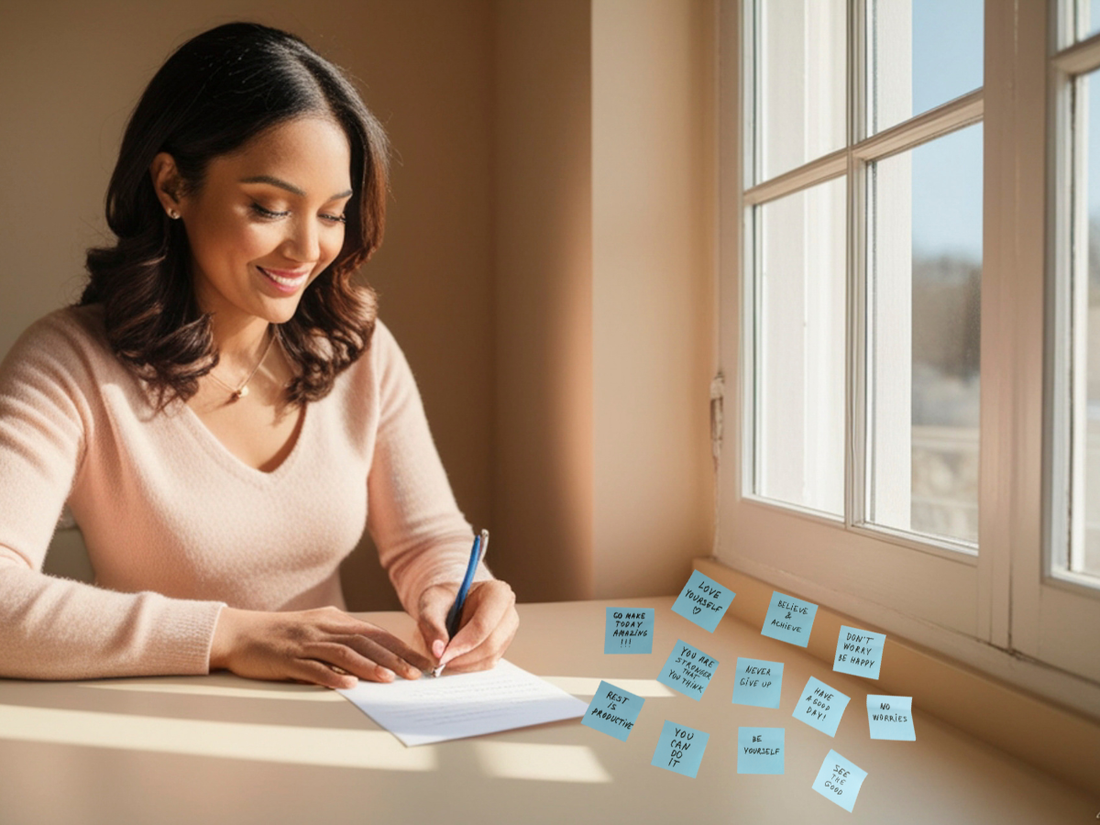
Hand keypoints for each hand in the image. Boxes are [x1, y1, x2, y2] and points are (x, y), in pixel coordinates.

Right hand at [210, 606, 432, 689]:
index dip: (401, 647)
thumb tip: (375, 657)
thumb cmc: (280, 636)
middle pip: (365, 641)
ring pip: (343, 653)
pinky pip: (313, 668)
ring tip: (390, 679)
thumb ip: (341, 640)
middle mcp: (323, 628)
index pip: (375, 633)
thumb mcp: (316, 631)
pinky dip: (332, 676)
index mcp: (333, 621)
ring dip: (369, 666)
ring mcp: (305, 642)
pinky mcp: (287, 658)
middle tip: (416, 674)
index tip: (422, 661)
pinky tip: (349, 685)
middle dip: (394, 658)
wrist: (238, 633)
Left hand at [416, 580, 518, 672]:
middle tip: (439, 661)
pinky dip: (467, 666)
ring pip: (489, 658)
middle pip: (489, 644)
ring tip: (443, 658)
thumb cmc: (444, 599)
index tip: (443, 655)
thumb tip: (438, 651)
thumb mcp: (432, 604)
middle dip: (462, 657)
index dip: (463, 643)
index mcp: (497, 592)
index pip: (484, 624)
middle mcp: (508, 613)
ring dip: (463, 664)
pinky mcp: (502, 648)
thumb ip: (433, 625)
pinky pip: (487, 664)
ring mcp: (508, 632)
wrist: (449, 604)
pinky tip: (453, 659)